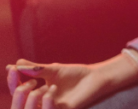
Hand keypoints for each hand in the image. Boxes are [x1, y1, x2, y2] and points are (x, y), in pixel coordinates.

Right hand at [7, 54, 137, 108]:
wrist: (96, 77)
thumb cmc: (75, 74)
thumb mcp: (53, 69)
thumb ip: (36, 68)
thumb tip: (16, 63)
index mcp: (37, 93)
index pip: (17, 91)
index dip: (12, 81)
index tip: (12, 68)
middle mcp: (42, 103)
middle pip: (20, 103)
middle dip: (19, 91)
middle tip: (31, 79)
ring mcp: (53, 107)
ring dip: (32, 96)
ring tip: (40, 83)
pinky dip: (46, 100)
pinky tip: (51, 89)